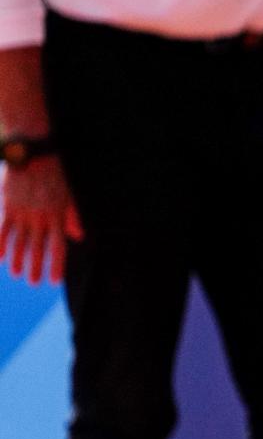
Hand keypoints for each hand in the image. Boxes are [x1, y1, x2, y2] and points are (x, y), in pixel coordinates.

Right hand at [0, 155, 79, 283]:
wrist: (34, 156)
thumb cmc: (55, 177)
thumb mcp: (69, 197)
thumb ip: (72, 217)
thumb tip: (78, 236)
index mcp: (58, 217)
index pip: (58, 247)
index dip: (56, 265)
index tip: (53, 281)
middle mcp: (41, 218)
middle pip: (37, 248)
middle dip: (35, 267)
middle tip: (33, 283)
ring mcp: (23, 212)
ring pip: (19, 242)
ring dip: (17, 260)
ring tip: (16, 275)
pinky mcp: (9, 206)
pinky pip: (3, 229)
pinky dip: (1, 244)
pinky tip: (0, 258)